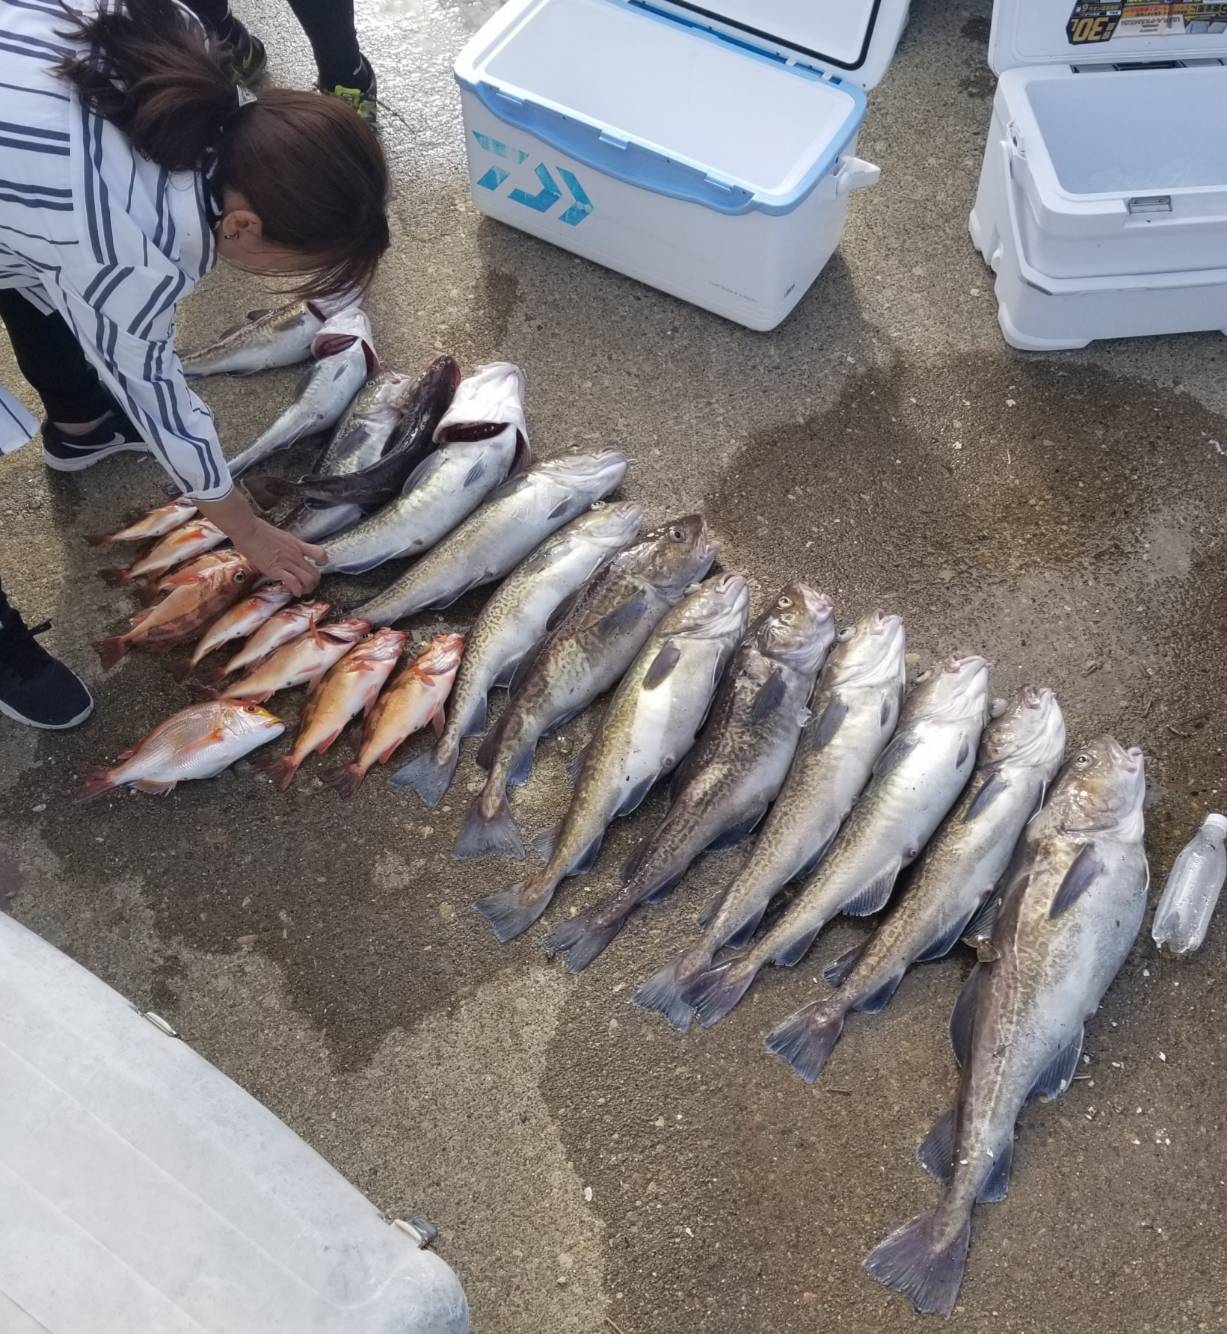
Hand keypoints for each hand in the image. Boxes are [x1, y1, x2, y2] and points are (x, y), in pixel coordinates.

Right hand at [196, 489, 324, 596]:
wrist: (248, 530)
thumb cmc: (259, 531)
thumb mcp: (281, 536)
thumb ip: (287, 545)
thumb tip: (286, 551)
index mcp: (297, 545)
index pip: (319, 553)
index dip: (322, 561)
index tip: (318, 565)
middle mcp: (295, 554)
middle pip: (315, 573)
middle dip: (314, 583)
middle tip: (308, 586)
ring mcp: (287, 562)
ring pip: (308, 580)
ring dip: (306, 589)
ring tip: (301, 591)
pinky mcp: (276, 569)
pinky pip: (293, 583)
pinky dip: (296, 590)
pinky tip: (293, 592)